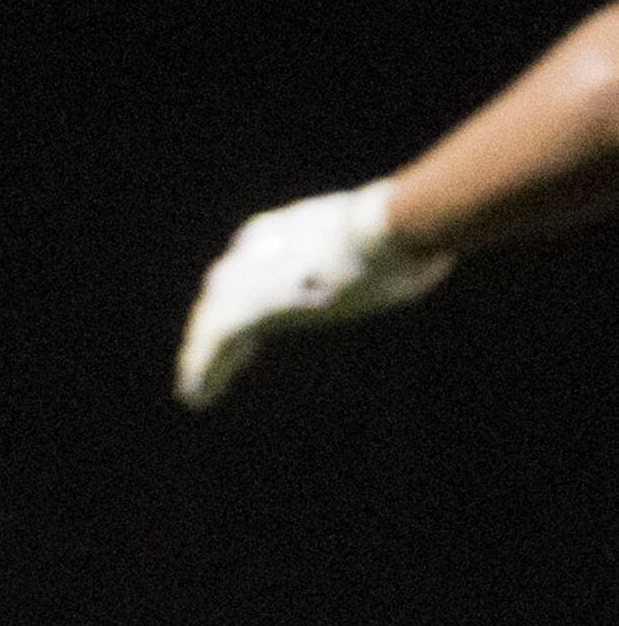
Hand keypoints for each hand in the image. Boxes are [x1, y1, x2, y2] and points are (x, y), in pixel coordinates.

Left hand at [176, 181, 450, 408]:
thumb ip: (393, 255)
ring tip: (199, 388)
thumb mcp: (396, 239)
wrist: (382, 232)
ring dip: (204, 357)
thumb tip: (429, 261)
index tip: (248, 319)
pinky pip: (211, 348)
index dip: (246, 291)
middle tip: (219, 358)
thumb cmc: (403, 232)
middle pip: (223, 293)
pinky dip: (202, 372)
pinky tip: (196, 397)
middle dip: (216, 325)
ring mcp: (245, 281)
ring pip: (211, 324)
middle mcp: (255, 251)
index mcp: (287, 228)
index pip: (252, 263)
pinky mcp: (243, 311)